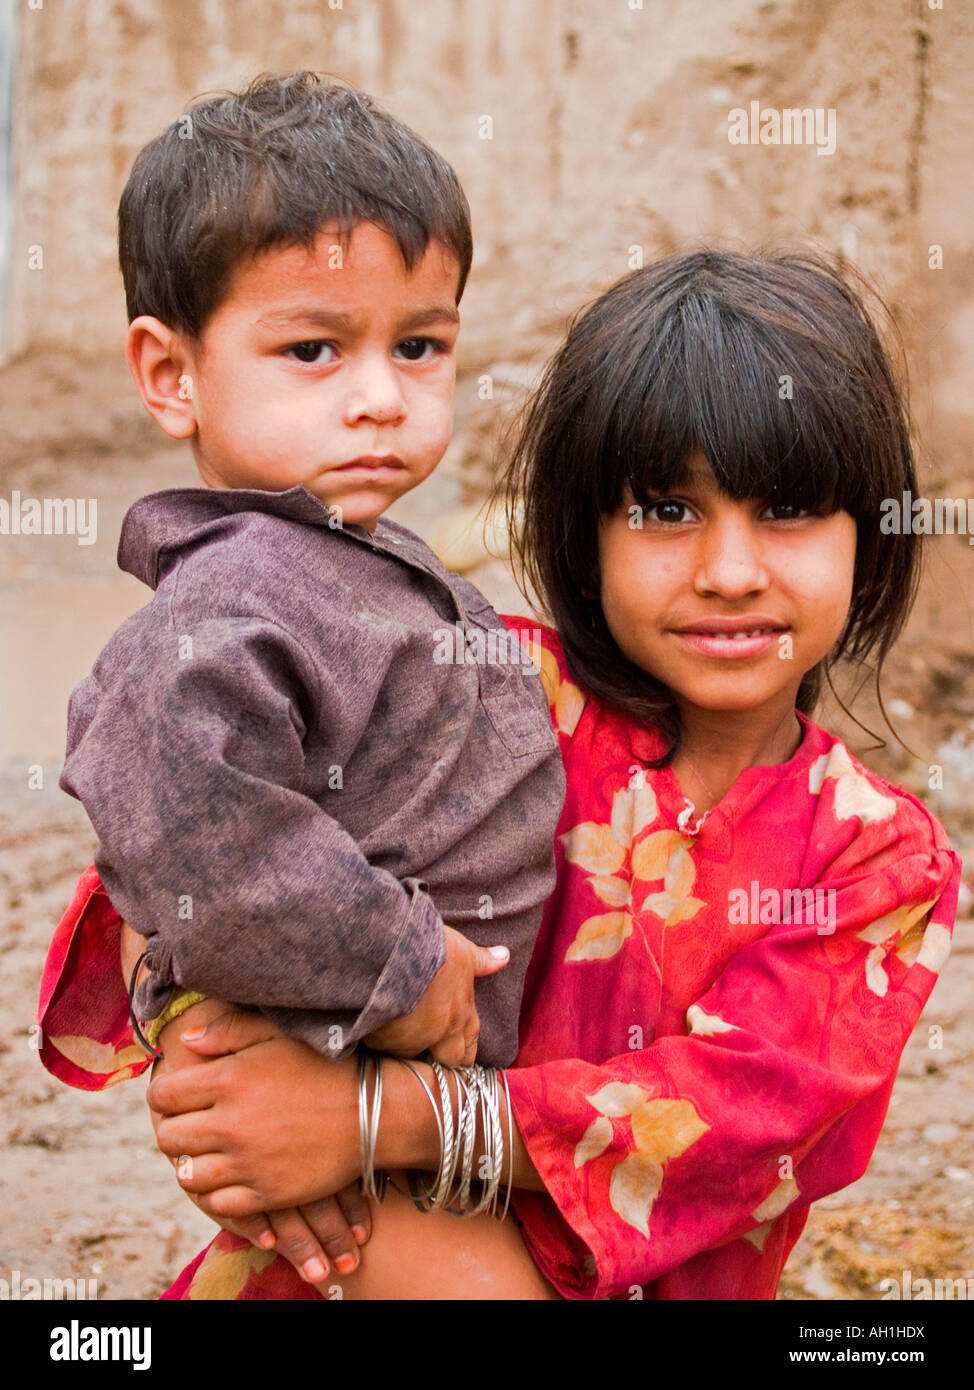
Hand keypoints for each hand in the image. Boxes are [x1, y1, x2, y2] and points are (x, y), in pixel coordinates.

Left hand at [150, 1006, 371, 1290]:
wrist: (375, 1111)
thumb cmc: (327, 1065)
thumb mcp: (279, 1034)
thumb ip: (230, 1031)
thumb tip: (187, 1041)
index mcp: (229, 1079)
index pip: (163, 1095)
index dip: (164, 1094)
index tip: (175, 1095)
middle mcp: (230, 1124)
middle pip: (168, 1137)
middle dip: (174, 1129)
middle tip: (189, 1124)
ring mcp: (247, 1163)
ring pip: (188, 1175)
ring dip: (193, 1163)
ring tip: (208, 1152)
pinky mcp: (267, 1194)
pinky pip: (218, 1204)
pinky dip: (217, 1192)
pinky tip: (229, 1176)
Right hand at [363, 924, 508, 1064]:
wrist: (397, 950)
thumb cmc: (433, 948)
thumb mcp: (462, 952)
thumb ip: (482, 961)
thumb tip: (504, 955)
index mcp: (461, 1012)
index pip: (470, 1044)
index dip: (466, 1052)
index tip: (462, 1059)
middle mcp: (441, 1032)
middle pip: (448, 1061)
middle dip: (443, 1062)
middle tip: (435, 1060)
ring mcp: (412, 1039)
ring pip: (410, 1055)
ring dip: (406, 1049)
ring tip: (396, 1036)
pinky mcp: (385, 1039)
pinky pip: (383, 1047)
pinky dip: (379, 1039)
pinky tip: (374, 1029)